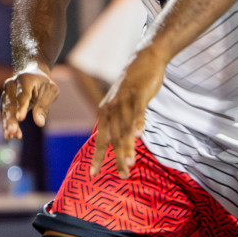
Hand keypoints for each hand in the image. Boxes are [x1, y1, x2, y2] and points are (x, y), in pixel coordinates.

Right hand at [1, 65, 58, 139]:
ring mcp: (6, 92)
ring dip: (8, 123)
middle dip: (11, 118)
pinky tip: (10, 135)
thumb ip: (44, 106)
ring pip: (5, 110)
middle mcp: (11, 84)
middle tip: (13, 131)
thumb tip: (39, 123)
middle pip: (10, 103)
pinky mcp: (4, 101)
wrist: (32, 74)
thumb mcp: (50, 91)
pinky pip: (5, 114)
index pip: (23, 94)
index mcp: (25, 79)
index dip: (21, 107)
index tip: (20, 119)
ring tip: (11, 135)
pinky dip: (7, 124)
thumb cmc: (44, 83)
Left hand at [91, 51, 164, 179]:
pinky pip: (138, 111)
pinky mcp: (138, 94)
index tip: (93, 175)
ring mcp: (124, 101)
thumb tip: (119, 140)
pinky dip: (138, 123)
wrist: (144, 60)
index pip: (101, 140)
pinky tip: (139, 135)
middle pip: (113, 138)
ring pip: (125, 128)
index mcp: (105, 114)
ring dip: (127, 146)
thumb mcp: (121, 106)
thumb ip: (119, 122)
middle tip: (122, 176)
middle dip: (116, 158)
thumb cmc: (133, 87)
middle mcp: (111, 109)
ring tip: (130, 163)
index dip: (97, 157)